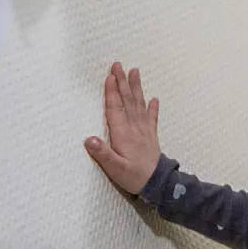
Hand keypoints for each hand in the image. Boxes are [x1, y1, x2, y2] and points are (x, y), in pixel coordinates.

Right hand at [84, 62, 162, 193]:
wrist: (159, 184)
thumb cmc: (133, 176)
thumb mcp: (114, 168)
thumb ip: (102, 153)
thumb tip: (89, 139)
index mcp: (123, 134)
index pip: (115, 108)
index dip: (111, 92)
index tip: (109, 76)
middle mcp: (134, 128)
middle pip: (127, 101)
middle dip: (122, 82)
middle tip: (119, 65)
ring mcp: (144, 131)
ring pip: (139, 105)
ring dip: (136, 88)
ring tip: (136, 71)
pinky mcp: (151, 136)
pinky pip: (152, 118)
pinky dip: (153, 108)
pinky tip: (154, 98)